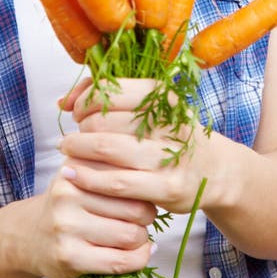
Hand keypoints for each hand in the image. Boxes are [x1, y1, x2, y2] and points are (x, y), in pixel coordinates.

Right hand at [28, 159, 156, 277]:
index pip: (129, 174)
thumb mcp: (83, 173)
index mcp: (76, 165)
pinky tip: (141, 253)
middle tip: (144, 217)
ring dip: (142, 239)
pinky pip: (120, 261)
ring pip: (130, 234)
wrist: (30, 236)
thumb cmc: (69, 203)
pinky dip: (139, 259)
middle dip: (148, 214)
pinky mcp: (70, 256)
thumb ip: (113, 166)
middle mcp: (68, 192)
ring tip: (137, 235)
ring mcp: (67, 225)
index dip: (145, 186)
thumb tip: (154, 175)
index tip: (146, 191)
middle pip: (135, 205)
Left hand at [58, 77, 216, 214]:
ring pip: (106, 148)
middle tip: (74, 137)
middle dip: (80, 128)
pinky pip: (116, 182)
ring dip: (78, 151)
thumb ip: (105, 96)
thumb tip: (63, 102)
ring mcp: (169, 155)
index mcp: (162, 95)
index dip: (84, 101)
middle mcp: (168, 121)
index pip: (108, 90)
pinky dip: (89, 178)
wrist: (213, 169)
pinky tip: (75, 175)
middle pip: (103, 119)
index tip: (78, 111)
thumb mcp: (149, 106)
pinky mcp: (167, 187)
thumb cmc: (169, 133)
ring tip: (67, 153)